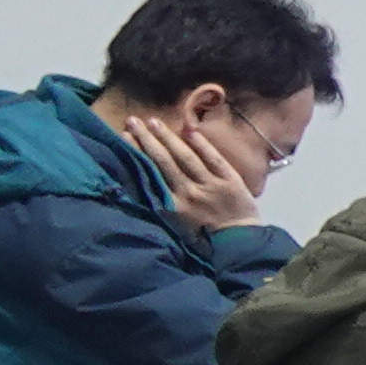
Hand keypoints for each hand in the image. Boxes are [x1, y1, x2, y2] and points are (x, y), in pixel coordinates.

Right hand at [116, 110, 267, 232]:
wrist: (240, 244)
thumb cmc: (205, 237)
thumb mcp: (176, 225)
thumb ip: (160, 204)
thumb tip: (140, 181)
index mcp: (173, 206)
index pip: (151, 173)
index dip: (137, 152)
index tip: (124, 135)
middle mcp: (189, 193)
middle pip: (164, 160)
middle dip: (146, 139)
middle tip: (133, 120)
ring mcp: (211, 186)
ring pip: (186, 156)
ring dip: (168, 137)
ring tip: (153, 121)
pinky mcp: (231, 181)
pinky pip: (214, 158)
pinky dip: (202, 144)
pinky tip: (189, 131)